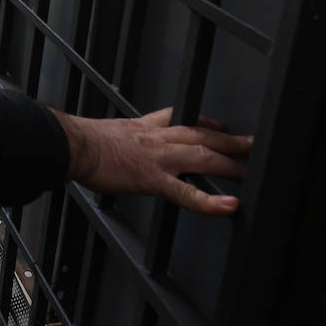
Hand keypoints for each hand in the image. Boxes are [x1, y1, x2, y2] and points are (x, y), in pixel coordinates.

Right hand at [50, 107, 252, 215]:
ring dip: (232, 164)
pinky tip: (228, 206)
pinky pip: (186, 191)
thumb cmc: (82, 141)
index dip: (205, 122)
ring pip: (204, 156)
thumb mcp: (109, 130)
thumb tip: (120, 143)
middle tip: (253, 146)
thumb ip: (124, 136)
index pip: (183, 119)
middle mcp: (157, 138)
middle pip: (203, 135)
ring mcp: (158, 158)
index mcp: (145, 127)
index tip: (218, 126)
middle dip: (230, 141)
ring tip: (252, 174)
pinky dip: (209, 201)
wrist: (71, 144)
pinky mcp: (153, 178)